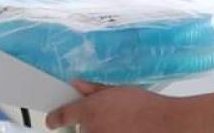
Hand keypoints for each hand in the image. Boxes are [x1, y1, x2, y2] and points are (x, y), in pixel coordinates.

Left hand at [46, 81, 172, 130]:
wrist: (163, 123)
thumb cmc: (144, 106)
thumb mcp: (115, 90)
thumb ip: (92, 89)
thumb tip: (76, 84)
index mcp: (89, 110)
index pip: (62, 115)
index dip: (54, 118)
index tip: (51, 120)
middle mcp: (91, 128)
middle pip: (81, 129)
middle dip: (90, 124)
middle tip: (108, 119)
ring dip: (101, 132)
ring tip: (121, 125)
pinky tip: (124, 129)